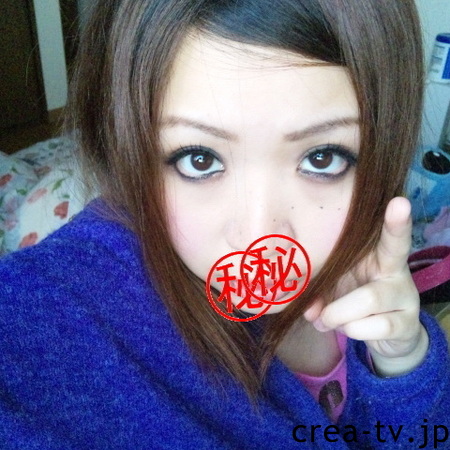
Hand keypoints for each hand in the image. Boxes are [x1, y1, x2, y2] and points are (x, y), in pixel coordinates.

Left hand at [304, 197, 428, 376]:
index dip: (395, 220)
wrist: (386, 335)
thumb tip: (308, 310)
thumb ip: (319, 290)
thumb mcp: (334, 288)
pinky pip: (373, 326)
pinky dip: (350, 331)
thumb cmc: (353, 298)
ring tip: (328, 320)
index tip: (399, 202)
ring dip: (339, 314)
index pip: (388, 235)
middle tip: (335, 291)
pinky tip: (346, 329)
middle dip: (380, 242)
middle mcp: (396, 270)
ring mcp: (405, 296)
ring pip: (369, 298)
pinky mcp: (407, 324)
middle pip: (393, 253)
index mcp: (376, 255)